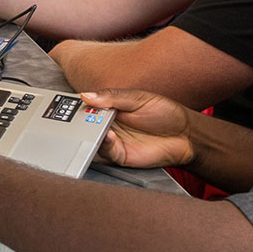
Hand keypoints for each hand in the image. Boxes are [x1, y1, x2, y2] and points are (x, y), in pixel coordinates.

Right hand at [83, 89, 200, 170]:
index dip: (76, 105)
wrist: (186, 135)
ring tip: (91, 127)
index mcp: (109, 108)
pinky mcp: (119, 156)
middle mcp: (108, 125)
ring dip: (88, 135)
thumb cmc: (166, 113)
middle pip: (84, 125)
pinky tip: (108, 136)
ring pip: (91, 140)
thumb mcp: (138, 98)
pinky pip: (105, 152)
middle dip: (77, 121)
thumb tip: (86, 95)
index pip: (86, 106)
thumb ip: (112, 97)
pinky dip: (103, 145)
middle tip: (75, 117)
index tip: (66, 103)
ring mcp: (113, 141)